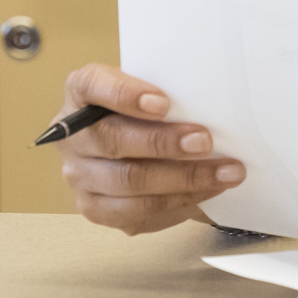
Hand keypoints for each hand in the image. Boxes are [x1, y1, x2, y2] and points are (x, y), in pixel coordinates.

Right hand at [54, 65, 242, 233]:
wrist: (138, 146)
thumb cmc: (149, 112)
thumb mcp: (154, 89)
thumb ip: (170, 92)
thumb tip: (214, 105)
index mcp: (81, 92)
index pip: (92, 85)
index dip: (124, 94)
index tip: (163, 103)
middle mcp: (73, 134)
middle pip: (114, 140)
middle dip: (164, 143)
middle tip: (205, 142)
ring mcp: (80, 174)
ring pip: (128, 182)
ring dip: (183, 179)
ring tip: (225, 173)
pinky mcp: (95, 208)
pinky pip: (136, 212)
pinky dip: (178, 203)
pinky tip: (207, 192)